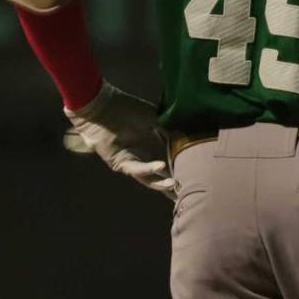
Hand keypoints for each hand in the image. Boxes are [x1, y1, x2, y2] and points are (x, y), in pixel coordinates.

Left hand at [65, 82, 177, 199]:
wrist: (100, 106)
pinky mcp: (120, 162)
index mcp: (152, 146)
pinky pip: (136, 168)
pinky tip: (161, 166)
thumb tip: (186, 133)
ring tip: (176, 185)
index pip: (170, 161)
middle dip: (172, 186)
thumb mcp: (151, 117)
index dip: (181, 168)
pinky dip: (148, 168)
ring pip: (149, 178)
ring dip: (162, 183)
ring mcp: (132, 161)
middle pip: (161, 175)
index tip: (198, 175)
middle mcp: (143, 156)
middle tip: (188, 193)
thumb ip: (166, 127)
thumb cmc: (124, 108)